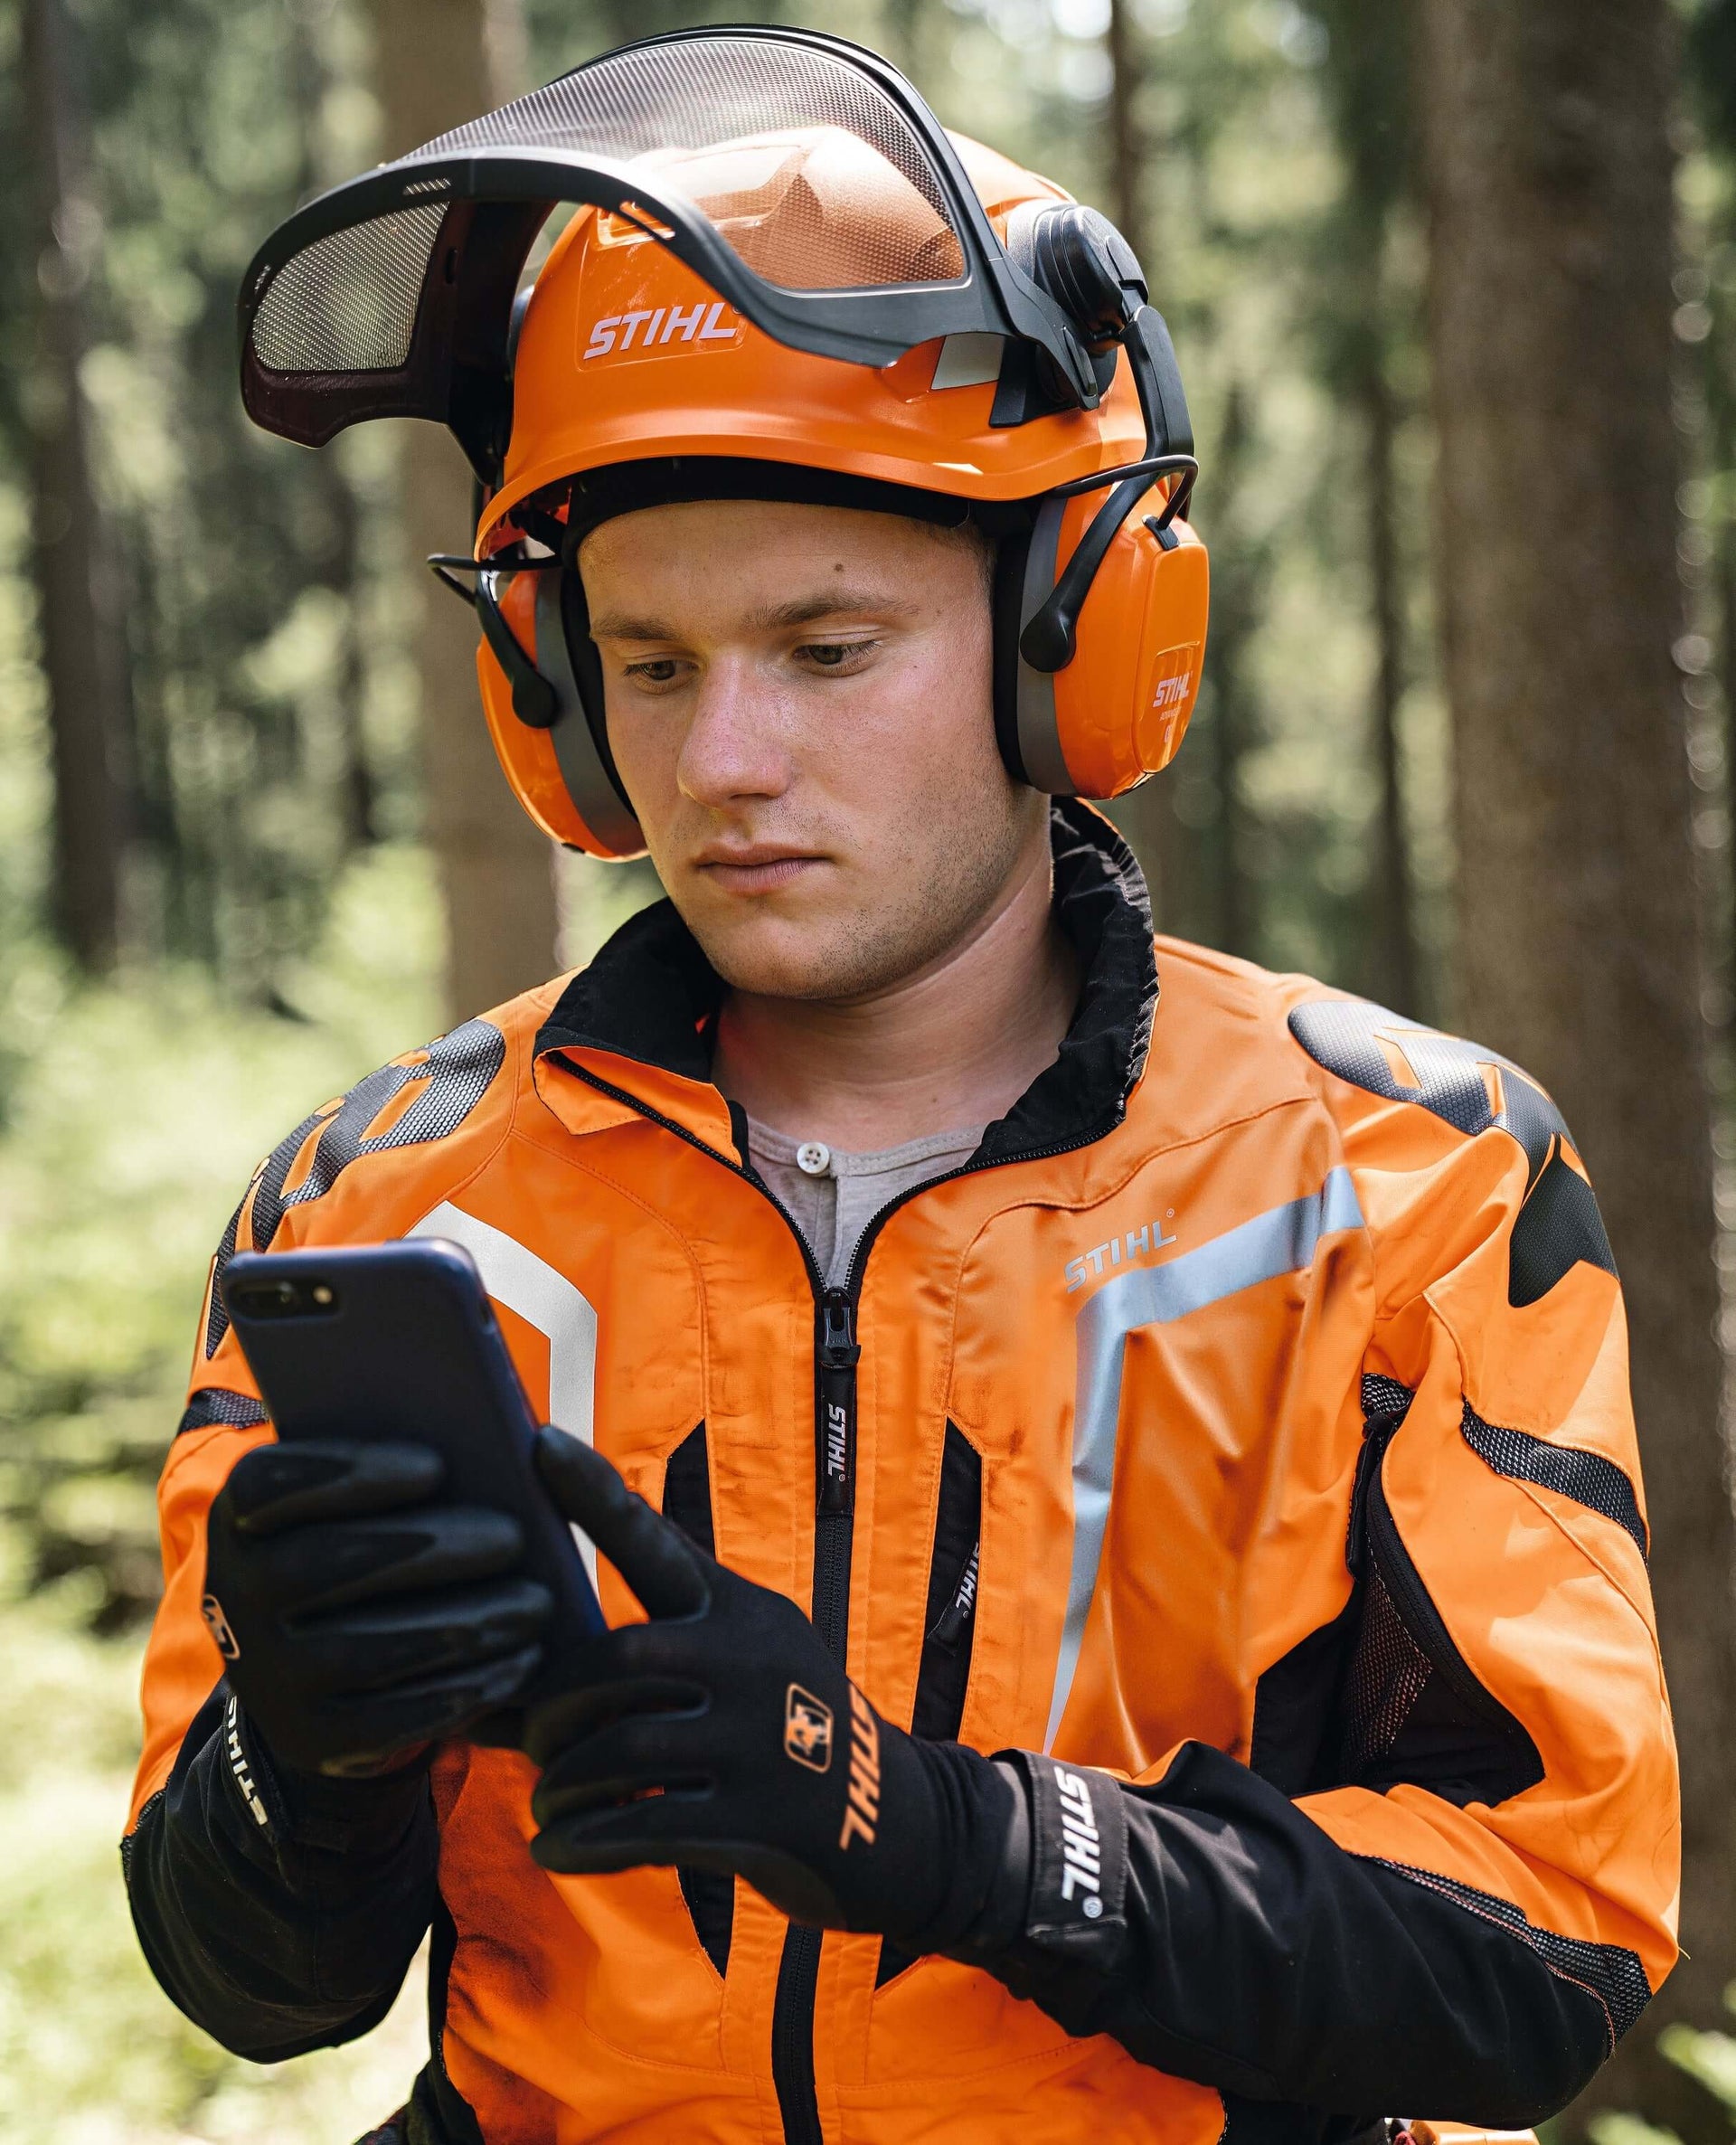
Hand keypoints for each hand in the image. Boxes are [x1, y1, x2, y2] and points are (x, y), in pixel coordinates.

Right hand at [202, 1440, 551, 1776]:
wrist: (326, 1673)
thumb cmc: (371, 1552)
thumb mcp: (365, 1507)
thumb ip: (401, 1471)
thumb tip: (492, 1447)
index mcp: (238, 1519)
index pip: (267, 1483)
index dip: (345, 1472)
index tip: (436, 1467)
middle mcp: (231, 1597)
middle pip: (321, 1565)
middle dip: (428, 1549)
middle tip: (512, 1537)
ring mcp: (264, 1677)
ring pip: (362, 1650)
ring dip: (460, 1625)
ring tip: (536, 1604)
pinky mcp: (307, 1740)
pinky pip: (386, 1721)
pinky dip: (461, 1689)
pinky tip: (521, 1661)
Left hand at [523, 1428, 1012, 1947]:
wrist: (899, 1820)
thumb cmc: (785, 1738)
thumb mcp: (749, 1665)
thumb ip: (658, 1655)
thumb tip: (515, 1674)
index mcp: (743, 1610)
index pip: (654, 1539)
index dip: (592, 1494)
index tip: (537, 1440)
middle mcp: (753, 1659)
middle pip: (617, 1660)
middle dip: (553, 1704)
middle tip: (529, 1740)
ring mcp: (761, 1739)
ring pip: (620, 1748)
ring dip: (561, 1783)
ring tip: (545, 1801)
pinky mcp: (760, 1818)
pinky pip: (640, 1827)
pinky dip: (582, 1842)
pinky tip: (556, 1851)